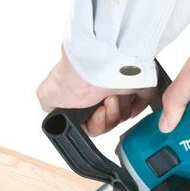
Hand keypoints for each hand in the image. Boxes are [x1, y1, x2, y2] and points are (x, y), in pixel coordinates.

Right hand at [37, 46, 154, 135]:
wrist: (99, 65)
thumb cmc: (74, 76)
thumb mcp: (47, 94)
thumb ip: (50, 103)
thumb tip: (53, 109)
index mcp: (84, 92)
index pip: (91, 121)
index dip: (92, 125)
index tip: (91, 118)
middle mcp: (102, 89)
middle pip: (108, 121)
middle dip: (104, 119)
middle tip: (102, 107)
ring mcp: (121, 87)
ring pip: (123, 115)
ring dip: (117, 111)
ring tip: (112, 97)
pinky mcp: (140, 84)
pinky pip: (141, 103)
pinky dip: (135, 106)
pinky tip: (126, 98)